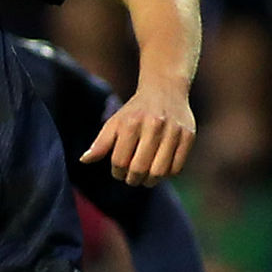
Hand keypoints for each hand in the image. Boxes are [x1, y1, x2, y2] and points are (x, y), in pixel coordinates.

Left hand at [79, 85, 195, 185]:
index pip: (120, 161)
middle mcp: (153, 125)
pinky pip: (177, 168)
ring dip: (150, 181)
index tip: (118, 172)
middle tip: (132, 179)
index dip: (117, 172)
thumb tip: (84, 160)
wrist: (165, 90)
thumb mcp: (115, 123)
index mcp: (131, 123)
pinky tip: (160, 169)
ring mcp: (173, 131)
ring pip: (160, 172)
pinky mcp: (188, 135)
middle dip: (133, 179)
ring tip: (145, 178)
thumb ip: (100, 143)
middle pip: (140, 168)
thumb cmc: (135, 111)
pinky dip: (167, 174)